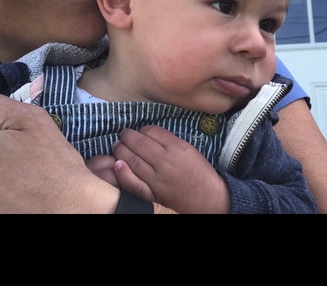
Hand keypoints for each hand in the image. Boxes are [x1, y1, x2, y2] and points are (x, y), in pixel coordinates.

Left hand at [111, 125, 229, 213]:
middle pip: (139, 143)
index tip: (139, 132)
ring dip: (121, 150)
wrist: (208, 197)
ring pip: (133, 160)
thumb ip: (168, 140)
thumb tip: (147, 134)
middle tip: (123, 135)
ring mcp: (158, 179)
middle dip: (127, 136)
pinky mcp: (153, 194)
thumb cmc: (199, 171)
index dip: (141, 130)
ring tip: (117, 146)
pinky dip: (123, 174)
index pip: (152, 131)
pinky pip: (134, 184)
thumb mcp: (188, 149)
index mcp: (177, 147)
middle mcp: (166, 161)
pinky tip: (117, 165)